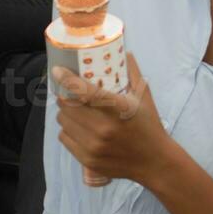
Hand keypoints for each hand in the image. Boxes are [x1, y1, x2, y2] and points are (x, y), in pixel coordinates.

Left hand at [52, 53, 169, 185]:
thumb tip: (124, 51)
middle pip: (67, 106)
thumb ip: (133, 72)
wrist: (154, 162)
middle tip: (69, 92)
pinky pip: (65, 138)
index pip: (84, 91)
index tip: (58, 71)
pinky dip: (68, 130)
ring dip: (65, 113)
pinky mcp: (88, 160)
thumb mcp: (144, 97)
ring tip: (75, 110)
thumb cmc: (149, 125)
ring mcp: (94, 146)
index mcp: (118, 109)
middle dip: (65, 96)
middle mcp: (103, 128)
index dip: (67, 79)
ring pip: (63, 122)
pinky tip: (78, 128)